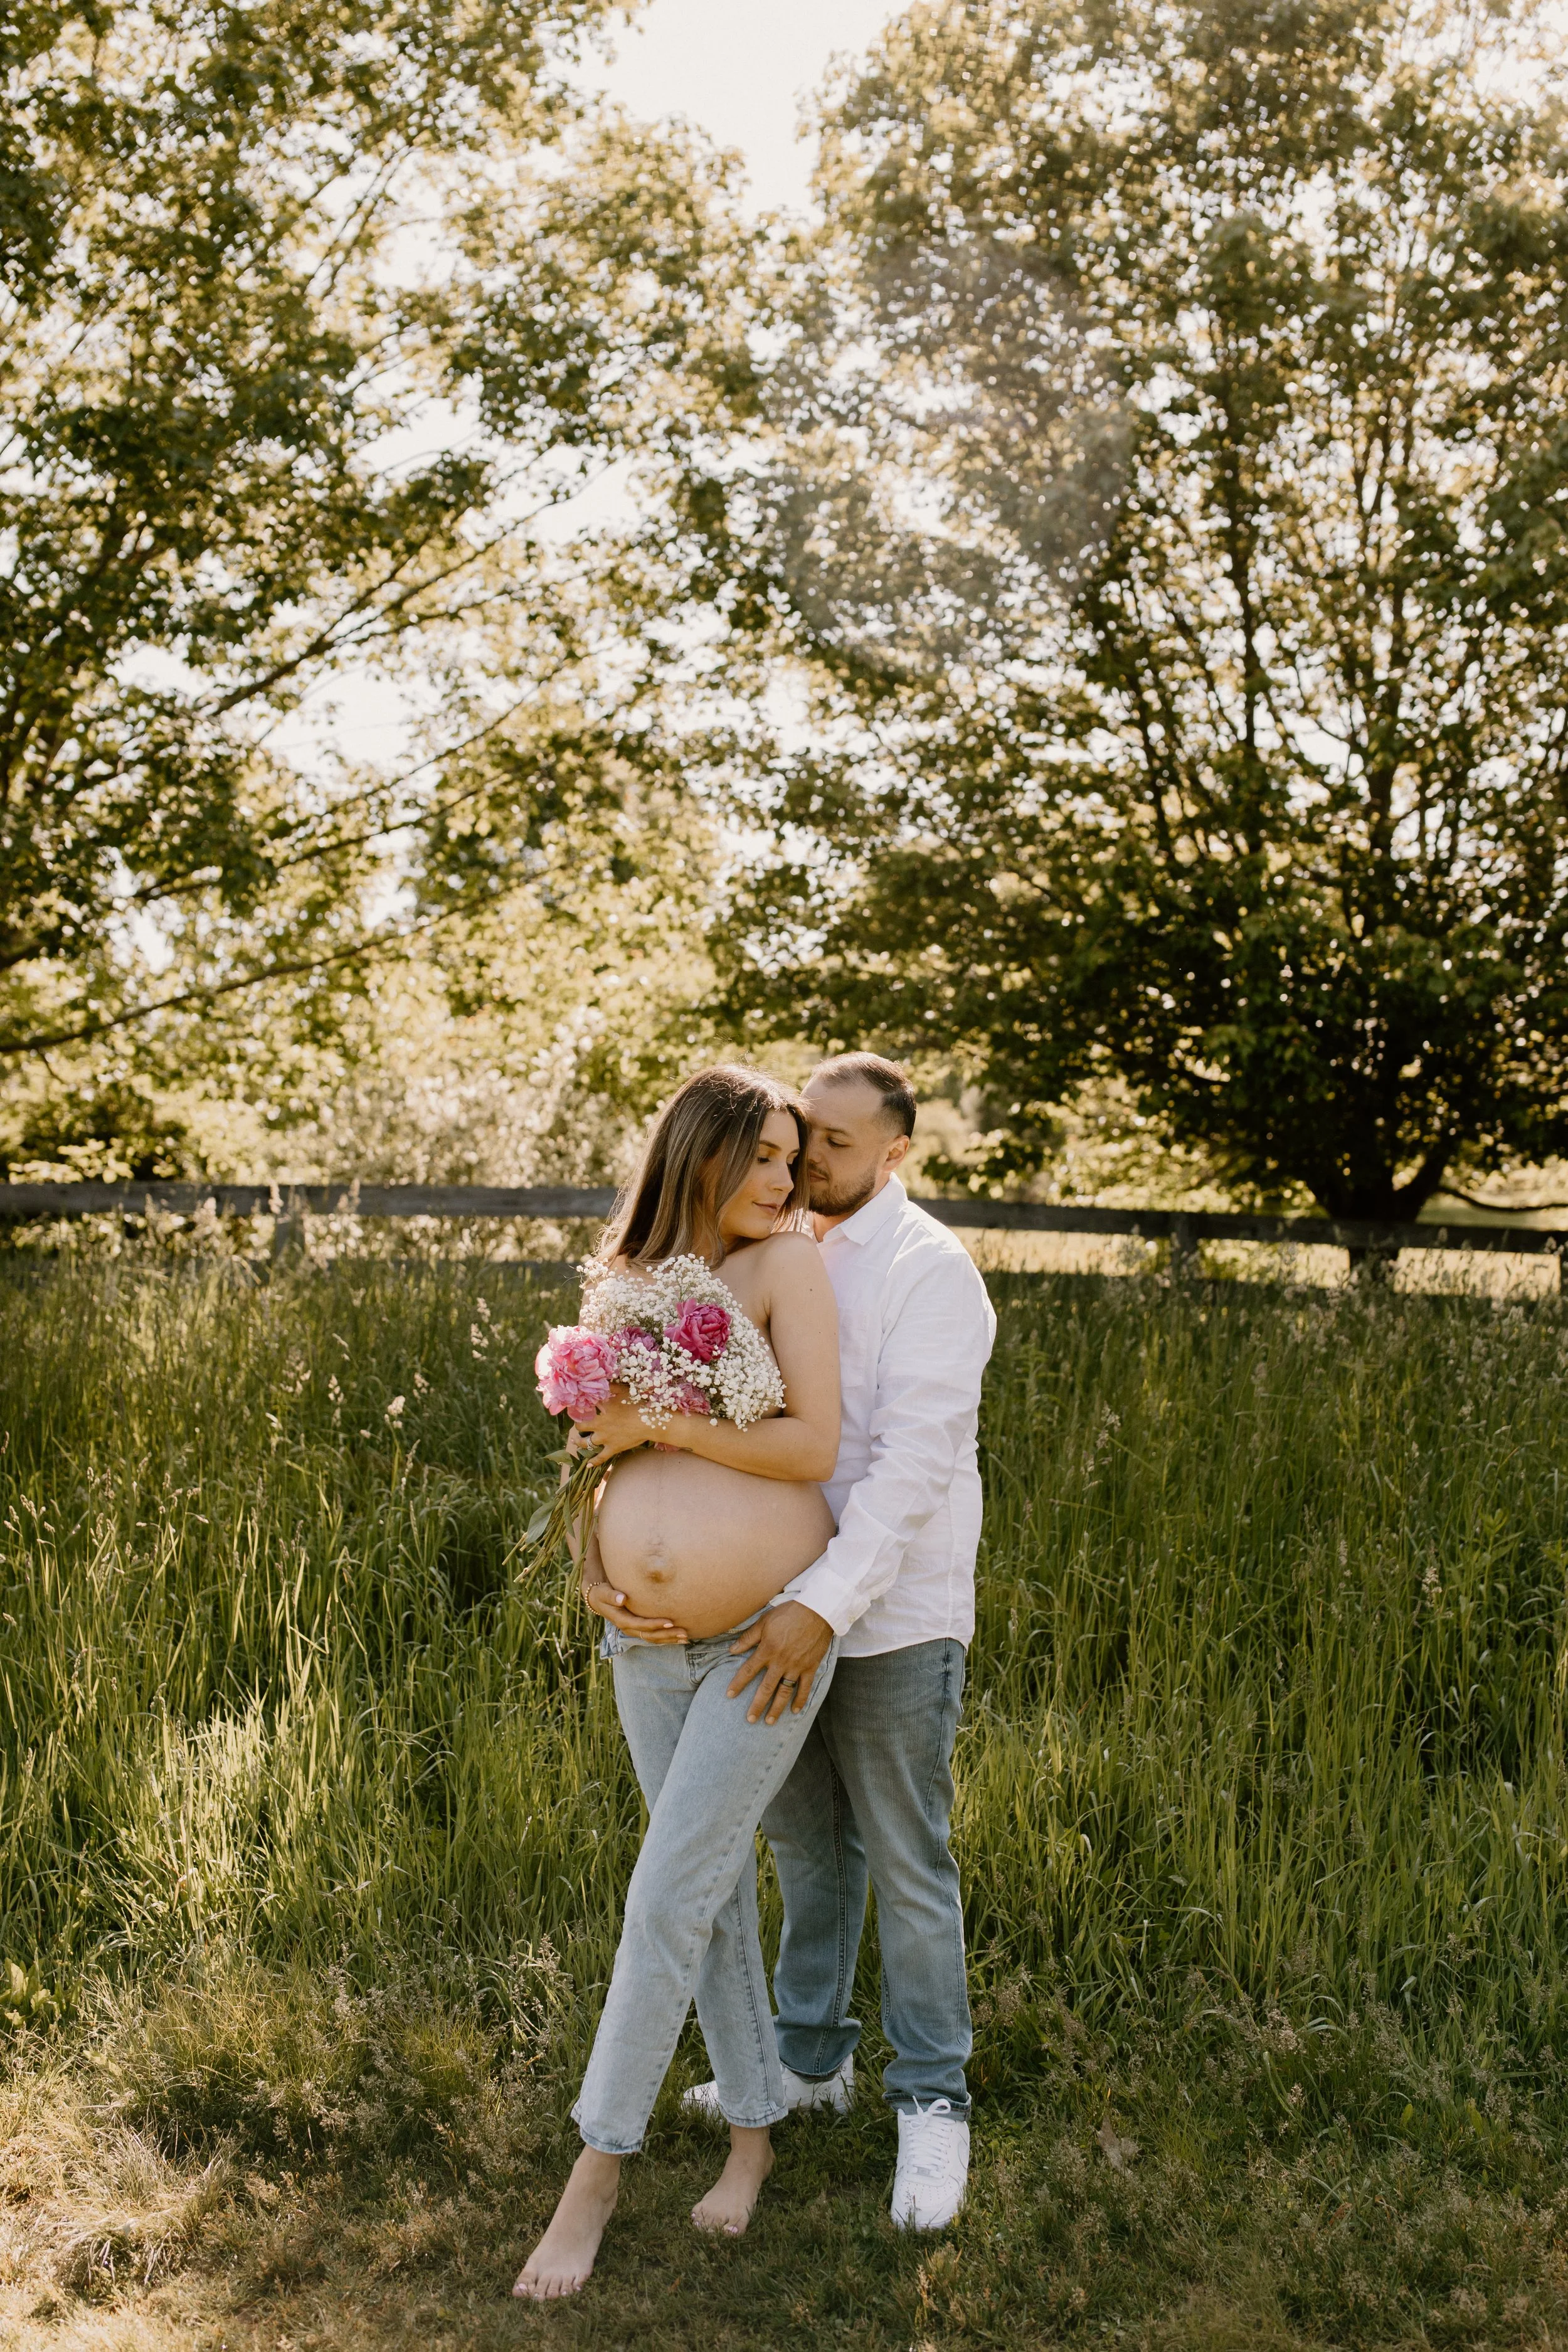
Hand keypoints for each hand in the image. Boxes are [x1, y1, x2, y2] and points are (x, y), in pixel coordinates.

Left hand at [572, 1390, 668, 1458]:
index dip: (578, 1406)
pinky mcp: (612, 1448)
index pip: (584, 1407)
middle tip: (577, 1423)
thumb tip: (602, 1380)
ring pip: (586, 1442)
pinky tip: (587, 1465)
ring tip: (575, 1440)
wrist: (649, 1422)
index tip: (575, 1405)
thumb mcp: (623, 1391)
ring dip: (579, 1442)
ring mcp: (605, 1438)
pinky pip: (600, 1457)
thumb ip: (611, 1386)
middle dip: (577, 1424)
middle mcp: (599, 1424)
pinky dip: (593, 1461)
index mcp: (601, 1409)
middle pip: (581, 1426)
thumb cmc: (638, 1404)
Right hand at [580, 1573, 689, 1645]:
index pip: (641, 1625)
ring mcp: (634, 1630)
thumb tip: (622, 1598)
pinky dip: (666, 1638)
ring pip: (653, 1638)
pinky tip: (679, 1638)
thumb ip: (612, 1596)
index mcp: (622, 1621)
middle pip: (650, 1636)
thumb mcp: (604, 1593)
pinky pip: (653, 1636)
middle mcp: (629, 1628)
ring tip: (686, 1638)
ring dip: (669, 1639)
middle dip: (667, 1635)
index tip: (670, 1622)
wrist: (598, 1599)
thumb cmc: (603, 1593)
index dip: (655, 1625)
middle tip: (684, 1633)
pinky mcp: (638, 1628)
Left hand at [727, 1602, 832, 1724]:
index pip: (749, 1671)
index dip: (738, 1684)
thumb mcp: (764, 1621)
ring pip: (785, 1692)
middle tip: (750, 1719)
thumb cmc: (789, 1613)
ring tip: (769, 1721)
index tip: (729, 1695)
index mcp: (767, 1650)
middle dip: (757, 1705)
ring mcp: (797, 1666)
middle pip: (766, 1688)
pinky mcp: (810, 1667)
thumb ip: (748, 1637)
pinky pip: (805, 1687)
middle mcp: (781, 1662)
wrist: (817, 1610)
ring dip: (777, 1708)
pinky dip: (800, 1700)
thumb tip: (731, 1650)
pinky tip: (795, 1711)